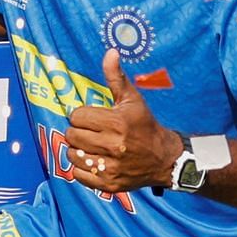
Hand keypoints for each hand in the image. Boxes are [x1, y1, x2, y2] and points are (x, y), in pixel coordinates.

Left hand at [59, 48, 176, 195]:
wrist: (165, 159)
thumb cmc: (144, 125)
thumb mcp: (132, 100)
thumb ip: (116, 77)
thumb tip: (110, 52)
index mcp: (117, 123)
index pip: (77, 116)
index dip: (82, 116)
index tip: (93, 119)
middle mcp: (114, 146)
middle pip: (71, 135)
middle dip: (78, 132)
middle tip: (91, 133)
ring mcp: (111, 167)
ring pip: (72, 154)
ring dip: (78, 150)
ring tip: (92, 147)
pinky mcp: (109, 184)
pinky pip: (78, 175)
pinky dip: (82, 168)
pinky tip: (94, 160)